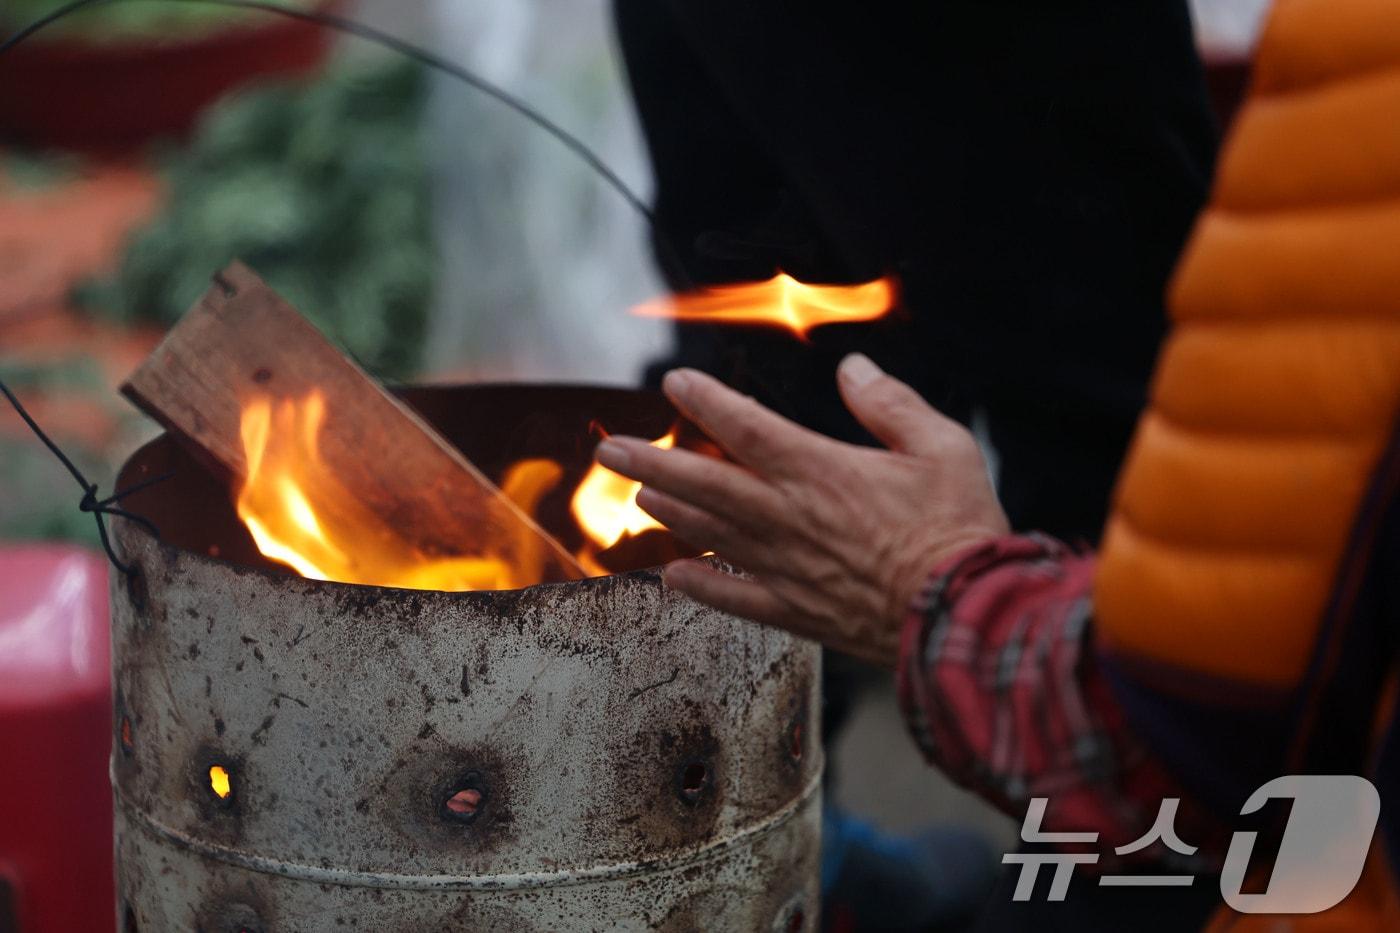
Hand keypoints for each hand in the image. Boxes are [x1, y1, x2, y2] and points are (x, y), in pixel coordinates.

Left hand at [595, 354, 1008, 667]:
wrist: (962, 617)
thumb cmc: (958, 530)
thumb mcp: (943, 447)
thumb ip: (890, 404)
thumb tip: (854, 369)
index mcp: (819, 470)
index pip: (745, 426)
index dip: (705, 401)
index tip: (674, 383)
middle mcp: (787, 517)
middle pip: (703, 483)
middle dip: (651, 462)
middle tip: (609, 449)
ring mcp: (784, 568)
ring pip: (710, 535)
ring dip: (671, 514)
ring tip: (642, 497)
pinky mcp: (794, 610)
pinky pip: (733, 598)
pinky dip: (699, 587)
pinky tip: (672, 577)